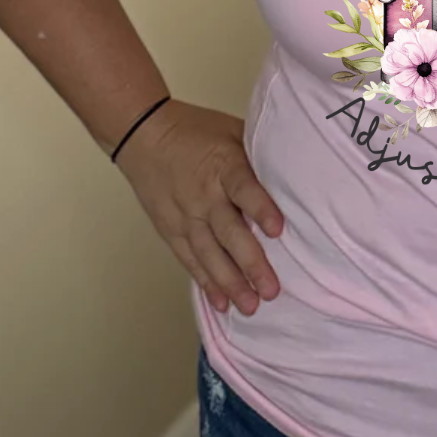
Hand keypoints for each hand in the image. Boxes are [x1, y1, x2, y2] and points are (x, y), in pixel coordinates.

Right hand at [113, 98, 284, 316]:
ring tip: (250, 306)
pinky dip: (205, 282)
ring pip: (209, 254)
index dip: (260, 208)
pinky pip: (190, 259)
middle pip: (228, 231)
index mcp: (222, 165)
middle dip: (250, 263)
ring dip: (230, 283)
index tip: (278, 230)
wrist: (144, 134)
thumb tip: (292, 172)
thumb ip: (257, 154)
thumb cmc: (197, 130)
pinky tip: (221, 303)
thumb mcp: (231, 130)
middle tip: (271, 291)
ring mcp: (185, 216)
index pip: (243, 188)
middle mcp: (203, 194)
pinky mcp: (170, 230)